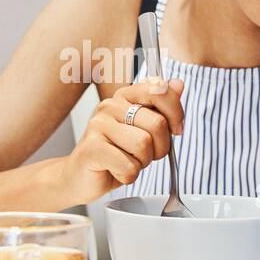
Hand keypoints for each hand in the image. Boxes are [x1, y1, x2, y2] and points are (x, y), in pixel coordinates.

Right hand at [59, 77, 184, 203]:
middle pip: (157, 123)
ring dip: (142, 162)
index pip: (159, 91)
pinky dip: (129, 175)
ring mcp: (98, 125)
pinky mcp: (92, 148)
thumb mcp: (144, 130)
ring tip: (128, 161)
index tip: (175, 130)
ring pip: (144, 144)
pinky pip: (129, 165)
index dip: (175, 113)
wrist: (81, 175)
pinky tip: (117, 171)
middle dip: (160, 147)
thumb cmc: (114, 153)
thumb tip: (178, 84)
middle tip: (144, 154)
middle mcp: (109, 106)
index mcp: (124, 97)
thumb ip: (161, 107)